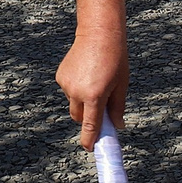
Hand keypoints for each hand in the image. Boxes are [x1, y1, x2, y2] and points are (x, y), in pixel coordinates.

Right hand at [57, 28, 126, 148]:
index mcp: (94, 96)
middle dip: (88, 118)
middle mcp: (76, 92)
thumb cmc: (115, 58)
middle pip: (79, 117)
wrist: (99, 33)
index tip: (90, 149)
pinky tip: (87, 73)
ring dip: (83, 101)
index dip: (90, 140)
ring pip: (74, 103)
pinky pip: (69, 91)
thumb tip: (117, 126)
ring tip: (96, 80)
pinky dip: (77, 89)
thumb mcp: (122, 85)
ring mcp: (66, 84)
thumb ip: (117, 108)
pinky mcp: (60, 76)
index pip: (90, 126)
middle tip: (101, 107)